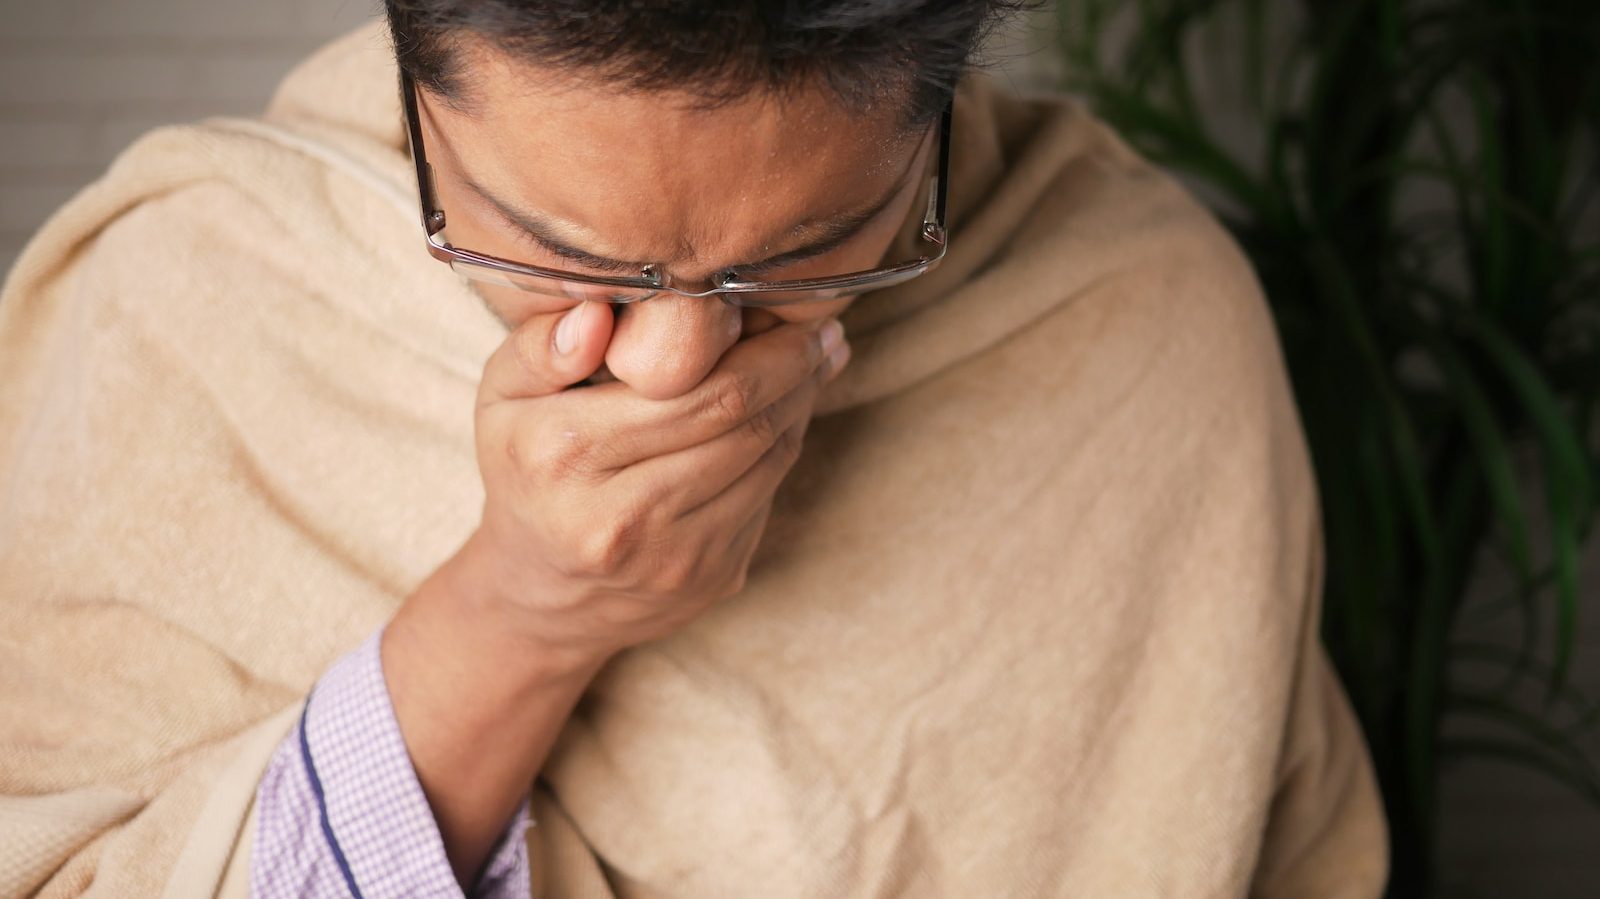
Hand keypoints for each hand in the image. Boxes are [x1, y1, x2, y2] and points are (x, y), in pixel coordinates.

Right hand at [455, 300, 850, 671]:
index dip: (758, 347)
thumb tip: (599, 313)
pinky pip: (769, 494)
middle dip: (793, 368)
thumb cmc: (527, 472)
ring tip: (816, 360)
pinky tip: (790, 411)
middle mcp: (621, 514)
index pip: (693, 391)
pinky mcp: (711, 577)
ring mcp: (673, 556)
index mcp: (566, 454)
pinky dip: (786, 445)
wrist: (541, 596)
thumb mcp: (501, 400)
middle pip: (741, 422)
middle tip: (820, 330)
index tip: (785, 307)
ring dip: (802, 403)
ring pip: (768, 458)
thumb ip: (540, 348)